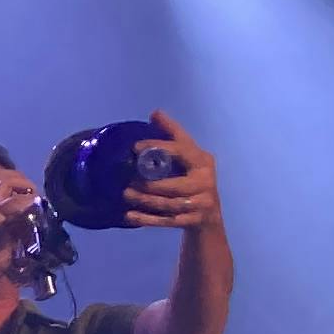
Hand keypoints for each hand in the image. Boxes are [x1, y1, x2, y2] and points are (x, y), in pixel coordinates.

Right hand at [0, 175, 41, 303]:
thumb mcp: (3, 225)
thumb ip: (11, 211)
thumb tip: (32, 201)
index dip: (14, 177)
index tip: (27, 190)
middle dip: (20, 179)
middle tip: (32, 193)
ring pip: (5, 183)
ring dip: (24, 188)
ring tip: (32, 201)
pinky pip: (14, 203)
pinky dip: (28, 203)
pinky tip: (34, 213)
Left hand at [123, 108, 221, 229]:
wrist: (208, 219)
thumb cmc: (192, 181)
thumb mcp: (188, 158)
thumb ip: (173, 138)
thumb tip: (155, 113)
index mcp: (203, 161)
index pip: (182, 150)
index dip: (159, 147)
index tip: (135, 147)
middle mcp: (206, 181)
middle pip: (175, 184)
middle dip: (150, 184)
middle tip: (126, 183)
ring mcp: (202, 203)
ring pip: (169, 203)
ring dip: (145, 201)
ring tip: (126, 195)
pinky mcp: (194, 221)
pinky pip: (167, 221)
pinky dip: (147, 219)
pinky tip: (129, 216)